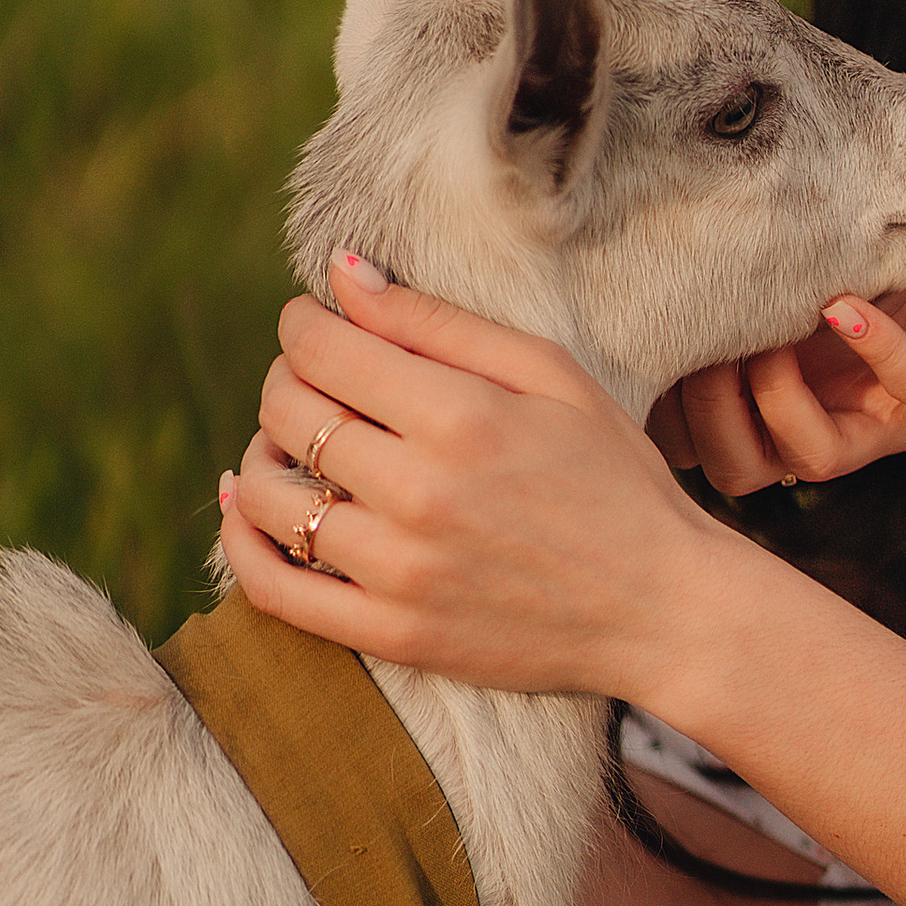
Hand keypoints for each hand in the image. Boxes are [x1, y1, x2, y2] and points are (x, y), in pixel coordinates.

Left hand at [218, 255, 726, 703]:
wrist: (662, 609)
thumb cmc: (615, 478)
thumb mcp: (549, 376)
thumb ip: (438, 324)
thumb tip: (341, 272)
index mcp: (461, 416)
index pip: (323, 349)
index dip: (303, 325)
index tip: (315, 324)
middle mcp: (420, 493)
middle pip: (288, 414)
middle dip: (287, 381)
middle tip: (318, 382)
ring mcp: (401, 572)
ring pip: (269, 496)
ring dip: (262, 455)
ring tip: (295, 446)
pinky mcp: (393, 633)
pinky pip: (274, 589)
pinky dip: (243, 542)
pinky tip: (252, 509)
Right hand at [654, 209, 905, 497]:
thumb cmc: (904, 258)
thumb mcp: (808, 263)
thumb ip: (747, 271)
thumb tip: (645, 237)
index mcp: (792, 399)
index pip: (703, 448)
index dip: (663, 415)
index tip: (645, 346)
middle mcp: (838, 422)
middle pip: (743, 472)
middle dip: (705, 415)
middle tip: (704, 341)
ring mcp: (900, 416)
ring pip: (816, 461)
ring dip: (776, 401)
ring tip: (771, 335)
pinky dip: (876, 349)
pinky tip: (844, 305)